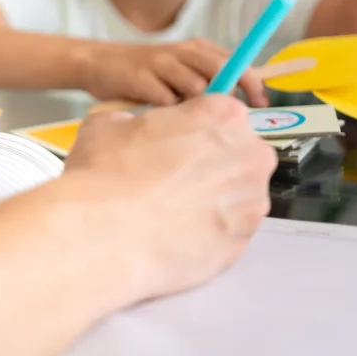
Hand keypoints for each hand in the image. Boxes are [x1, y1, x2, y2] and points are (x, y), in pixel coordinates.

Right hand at [64, 95, 276, 300]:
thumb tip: (136, 132)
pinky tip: (174, 235)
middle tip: (169, 178)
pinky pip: (228, 231)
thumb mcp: (109, 122)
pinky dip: (208, 232)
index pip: (219, 113)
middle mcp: (251, 155)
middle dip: (210, 162)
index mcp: (223, 115)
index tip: (170, 142)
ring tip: (169, 212)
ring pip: (236, 195)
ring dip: (211, 199)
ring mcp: (252, 202)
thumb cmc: (106, 169)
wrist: (104, 233)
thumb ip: (138, 121)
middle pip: (237, 153)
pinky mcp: (243, 243)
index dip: (192, 127)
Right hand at [83, 39, 268, 106]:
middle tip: (231, 119)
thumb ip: (205, 80)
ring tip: (187, 121)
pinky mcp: (139, 78)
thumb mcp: (178, 69)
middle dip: (232, 95)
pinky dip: (169, 113)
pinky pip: (166, 100)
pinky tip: (162, 121)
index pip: (236, 61)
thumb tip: (239, 106)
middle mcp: (181, 51)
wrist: (98, 63)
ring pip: (196, 86)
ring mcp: (160, 63)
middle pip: (221, 69)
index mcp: (196, 48)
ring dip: (197, 107)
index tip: (261, 103)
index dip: (252, 83)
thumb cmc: (144, 73)